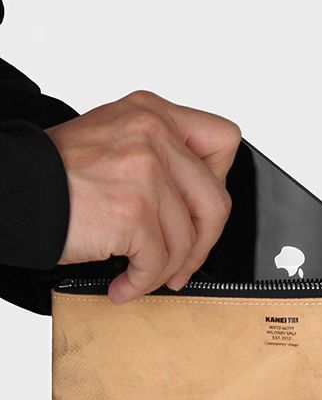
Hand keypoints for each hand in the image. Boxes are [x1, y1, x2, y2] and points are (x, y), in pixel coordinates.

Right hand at [46, 90, 240, 303]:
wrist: (10, 190)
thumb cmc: (53, 174)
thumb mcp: (113, 138)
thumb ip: (158, 155)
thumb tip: (193, 202)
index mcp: (153, 113)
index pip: (223, 140)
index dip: (220, 182)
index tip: (199, 209)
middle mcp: (154, 135)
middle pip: (216, 200)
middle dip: (203, 242)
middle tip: (183, 262)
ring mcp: (146, 173)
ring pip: (186, 240)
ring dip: (166, 270)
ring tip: (142, 278)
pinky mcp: (133, 212)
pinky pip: (157, 263)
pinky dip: (141, 283)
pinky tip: (123, 286)